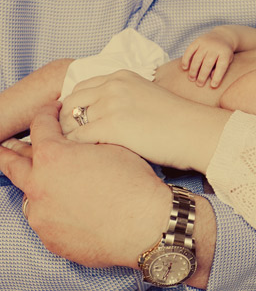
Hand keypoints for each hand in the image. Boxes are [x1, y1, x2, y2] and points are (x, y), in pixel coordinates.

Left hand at [0, 101, 169, 268]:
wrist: (146, 225)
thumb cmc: (135, 184)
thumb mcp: (112, 146)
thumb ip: (86, 139)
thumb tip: (79, 136)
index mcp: (53, 157)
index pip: (39, 127)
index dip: (46, 114)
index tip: (50, 112)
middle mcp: (39, 186)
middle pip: (13, 162)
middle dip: (11, 150)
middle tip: (7, 144)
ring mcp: (42, 215)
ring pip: (28, 195)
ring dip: (35, 184)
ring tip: (42, 179)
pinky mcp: (51, 239)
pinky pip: (45, 219)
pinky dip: (52, 210)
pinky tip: (68, 207)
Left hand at [60, 70, 228, 172]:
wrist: (197, 131)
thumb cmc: (179, 123)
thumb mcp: (148, 99)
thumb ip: (124, 101)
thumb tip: (105, 121)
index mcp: (122, 76)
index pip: (82, 88)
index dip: (76, 109)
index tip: (78, 126)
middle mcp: (113, 85)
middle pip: (70, 103)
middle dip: (66, 123)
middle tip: (72, 144)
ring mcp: (112, 104)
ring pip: (70, 122)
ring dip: (70, 139)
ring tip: (79, 155)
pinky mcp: (113, 125)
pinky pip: (78, 138)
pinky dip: (78, 151)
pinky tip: (88, 161)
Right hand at [181, 30, 234, 87]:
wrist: (222, 36)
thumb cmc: (224, 53)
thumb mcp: (227, 60)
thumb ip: (220, 69)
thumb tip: (212, 78)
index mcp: (225, 53)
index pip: (221, 66)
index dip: (217, 77)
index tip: (213, 86)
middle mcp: (215, 48)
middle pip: (207, 63)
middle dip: (202, 75)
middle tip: (199, 84)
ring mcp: (206, 43)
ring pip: (197, 58)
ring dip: (193, 70)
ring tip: (192, 79)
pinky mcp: (197, 41)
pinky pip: (189, 51)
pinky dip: (186, 59)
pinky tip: (185, 68)